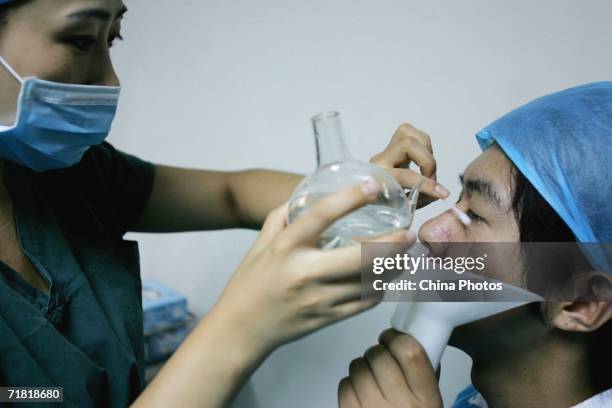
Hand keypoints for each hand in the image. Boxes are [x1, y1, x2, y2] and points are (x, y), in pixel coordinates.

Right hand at [213, 184, 416, 355]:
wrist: (241, 330)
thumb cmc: (249, 284)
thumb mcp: (259, 244)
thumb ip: (281, 218)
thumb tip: (304, 198)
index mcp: (285, 248)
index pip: (320, 216)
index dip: (349, 199)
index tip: (372, 188)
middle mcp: (304, 273)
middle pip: (359, 257)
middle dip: (391, 244)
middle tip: (409, 232)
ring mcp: (319, 299)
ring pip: (369, 282)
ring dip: (393, 266)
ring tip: (404, 252)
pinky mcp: (328, 318)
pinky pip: (364, 302)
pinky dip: (380, 288)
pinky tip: (386, 276)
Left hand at [338, 329, 442, 407]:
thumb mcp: (429, 401)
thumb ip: (421, 375)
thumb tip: (402, 342)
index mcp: (426, 399)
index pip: (410, 353)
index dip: (396, 338)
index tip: (390, 338)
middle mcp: (400, 405)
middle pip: (379, 357)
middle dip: (376, 352)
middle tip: (379, 359)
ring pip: (358, 368)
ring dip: (362, 367)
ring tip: (370, 378)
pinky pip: (344, 385)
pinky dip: (350, 384)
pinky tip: (360, 393)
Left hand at [370, 123, 449, 206]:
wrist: (367, 197)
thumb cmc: (384, 204)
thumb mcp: (399, 209)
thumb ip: (420, 199)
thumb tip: (439, 193)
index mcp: (377, 179)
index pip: (404, 175)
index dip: (426, 184)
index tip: (442, 193)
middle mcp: (379, 160)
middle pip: (407, 144)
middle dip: (428, 160)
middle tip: (432, 179)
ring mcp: (384, 150)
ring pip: (408, 132)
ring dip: (427, 149)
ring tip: (428, 170)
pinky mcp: (392, 145)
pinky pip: (410, 133)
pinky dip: (424, 145)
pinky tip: (424, 161)